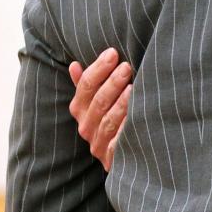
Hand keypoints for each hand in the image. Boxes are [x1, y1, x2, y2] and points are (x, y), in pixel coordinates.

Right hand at [69, 47, 131, 171]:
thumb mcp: (97, 100)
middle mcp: (86, 127)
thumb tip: (74, 65)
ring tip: (133, 88)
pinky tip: (137, 116)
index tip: (113, 53)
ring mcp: (98, 144)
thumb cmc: (112, 118)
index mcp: (80, 110)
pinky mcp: (112, 159)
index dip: (98, 68)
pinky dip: (126, 129)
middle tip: (127, 67)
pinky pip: (118, 143)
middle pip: (98, 102)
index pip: (85, 86)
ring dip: (120, 104)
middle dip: (112, 83)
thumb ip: (87, 83)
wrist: (127, 155)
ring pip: (108, 122)